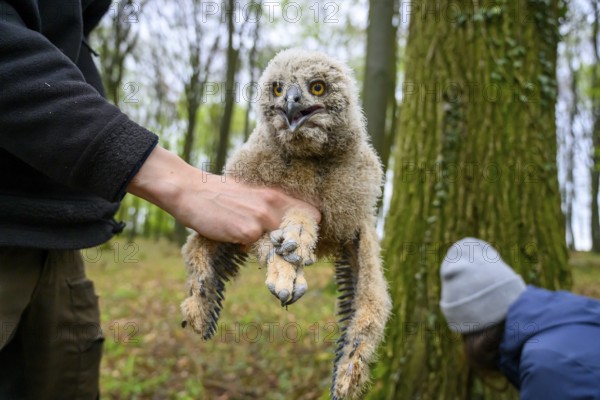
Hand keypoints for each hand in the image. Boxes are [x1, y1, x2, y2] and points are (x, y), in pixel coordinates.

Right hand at [127, 146, 320, 243]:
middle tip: (289, 257)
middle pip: (301, 234)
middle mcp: (273, 205)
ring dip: (274, 253)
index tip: (302, 240)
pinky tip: (237, 243)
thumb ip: (267, 208)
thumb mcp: (249, 193)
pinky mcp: (247, 233)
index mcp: (276, 195)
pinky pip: (257, 249)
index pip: (312, 214)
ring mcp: (261, 219)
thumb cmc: (218, 193)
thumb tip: (281, 226)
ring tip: (261, 252)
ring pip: (280, 246)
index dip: (309, 230)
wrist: (190, 191)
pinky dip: (250, 251)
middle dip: (296, 248)